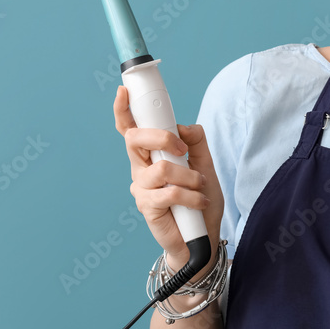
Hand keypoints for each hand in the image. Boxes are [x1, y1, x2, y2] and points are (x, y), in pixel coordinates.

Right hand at [113, 86, 224, 269]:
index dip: (123, 110)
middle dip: (161, 137)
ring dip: (189, 176)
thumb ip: (196, 141)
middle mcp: (140, 169)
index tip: (124, 90)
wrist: (202, 238)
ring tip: (200, 187)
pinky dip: (191, 196)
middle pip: (136, 139)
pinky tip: (199, 203)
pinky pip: (170, 192)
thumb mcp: (205, 165)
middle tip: (181, 148)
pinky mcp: (147, 207)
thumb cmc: (200, 200)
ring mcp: (141, 188)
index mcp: (150, 155)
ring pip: (162, 168)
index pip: (131, 129)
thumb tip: (183, 126)